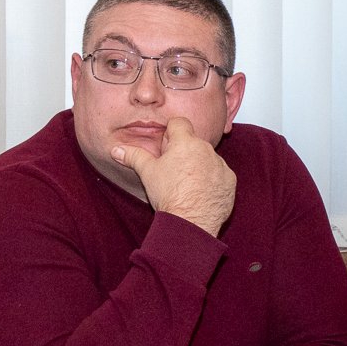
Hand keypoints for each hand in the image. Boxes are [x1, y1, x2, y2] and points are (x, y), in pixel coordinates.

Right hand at [113, 118, 235, 236]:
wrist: (191, 223)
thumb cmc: (169, 195)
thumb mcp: (147, 173)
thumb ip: (133, 156)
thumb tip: (116, 150)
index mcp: (185, 142)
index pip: (179, 123)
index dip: (170, 134)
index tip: (166, 149)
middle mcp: (206, 149)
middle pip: (194, 142)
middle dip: (184, 152)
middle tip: (173, 171)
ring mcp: (220, 165)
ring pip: (208, 159)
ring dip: (199, 166)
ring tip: (187, 186)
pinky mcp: (230, 181)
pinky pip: (221, 175)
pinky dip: (213, 181)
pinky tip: (201, 194)